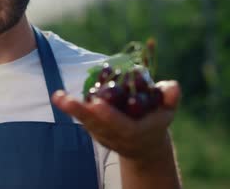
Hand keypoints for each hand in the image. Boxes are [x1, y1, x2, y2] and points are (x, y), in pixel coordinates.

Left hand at [51, 80, 180, 162]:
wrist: (144, 143)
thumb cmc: (157, 120)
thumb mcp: (168, 110)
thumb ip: (170, 97)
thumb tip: (172, 86)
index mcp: (135, 133)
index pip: (121, 126)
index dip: (109, 115)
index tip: (96, 104)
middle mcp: (116, 137)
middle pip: (96, 124)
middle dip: (80, 111)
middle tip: (65, 99)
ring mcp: (102, 135)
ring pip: (86, 121)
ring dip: (71, 108)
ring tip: (58, 96)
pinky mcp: (93, 130)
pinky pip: (82, 117)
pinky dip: (71, 108)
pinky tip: (60, 97)